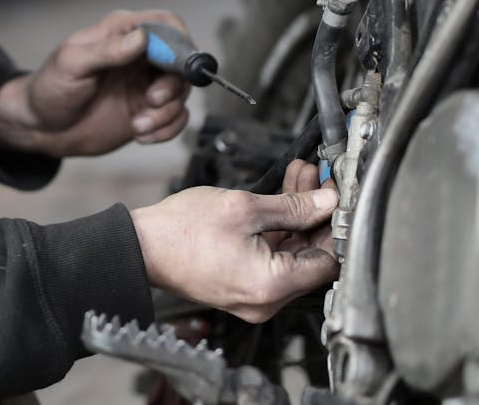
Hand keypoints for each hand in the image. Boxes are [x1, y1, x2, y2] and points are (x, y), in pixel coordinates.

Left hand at [0, 10, 191, 156]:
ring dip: (167, 113)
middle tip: (152, 100)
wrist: (41, 127)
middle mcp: (139, 56)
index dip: (179, 42)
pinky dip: (167, 129)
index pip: (167, 24)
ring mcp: (145, 84)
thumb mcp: (72, 64)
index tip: (174, 66)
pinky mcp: (147, 111)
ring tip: (138, 126)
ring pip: (181, 92)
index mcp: (121, 33)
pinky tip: (141, 135)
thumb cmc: (50, 88)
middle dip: (173, 85)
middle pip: (181, 61)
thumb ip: (107, 50)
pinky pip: (176, 118)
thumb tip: (141, 38)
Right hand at [130, 180, 338, 321]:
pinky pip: (272, 258)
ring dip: (298, 216)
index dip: (335, 226)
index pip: (328, 262)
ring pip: (292, 254)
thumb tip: (326, 202)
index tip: (337, 197)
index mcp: (271, 285)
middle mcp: (266, 300)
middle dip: (316, 214)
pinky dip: (278, 230)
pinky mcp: (243, 286)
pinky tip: (280, 198)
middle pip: (311, 257)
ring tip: (299, 177)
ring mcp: (254, 296)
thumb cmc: (180, 231)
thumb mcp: (244, 208)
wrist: (141, 247)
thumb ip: (293, 206)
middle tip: (317, 180)